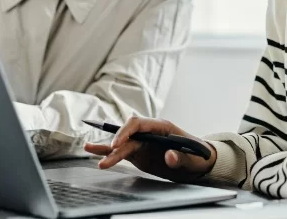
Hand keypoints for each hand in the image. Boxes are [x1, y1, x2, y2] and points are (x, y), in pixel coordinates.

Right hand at [84, 116, 216, 182]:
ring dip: (106, 148)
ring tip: (88, 149)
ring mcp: (142, 142)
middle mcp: (148, 132)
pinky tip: (92, 150)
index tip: (118, 143)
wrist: (198, 163)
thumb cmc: (197, 156)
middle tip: (110, 152)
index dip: (126, 131)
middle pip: (127, 134)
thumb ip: (181, 158)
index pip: (139, 123)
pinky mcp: (138, 153)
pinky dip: (107, 152)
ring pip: (121, 144)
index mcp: (161, 127)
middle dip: (116, 142)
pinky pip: (120, 151)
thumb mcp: (193, 159)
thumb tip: (169, 156)